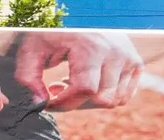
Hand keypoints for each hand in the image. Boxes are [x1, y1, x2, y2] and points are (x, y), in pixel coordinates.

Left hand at [9, 31, 142, 111]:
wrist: (79, 12)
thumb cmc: (54, 30)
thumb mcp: (33, 48)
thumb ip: (28, 78)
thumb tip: (38, 104)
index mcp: (92, 47)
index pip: (84, 90)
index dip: (63, 103)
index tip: (48, 102)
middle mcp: (115, 53)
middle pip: (100, 100)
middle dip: (76, 103)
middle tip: (58, 89)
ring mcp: (128, 58)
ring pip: (114, 101)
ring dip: (90, 101)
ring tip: (72, 83)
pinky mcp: (135, 63)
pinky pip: (124, 95)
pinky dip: (106, 96)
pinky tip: (89, 83)